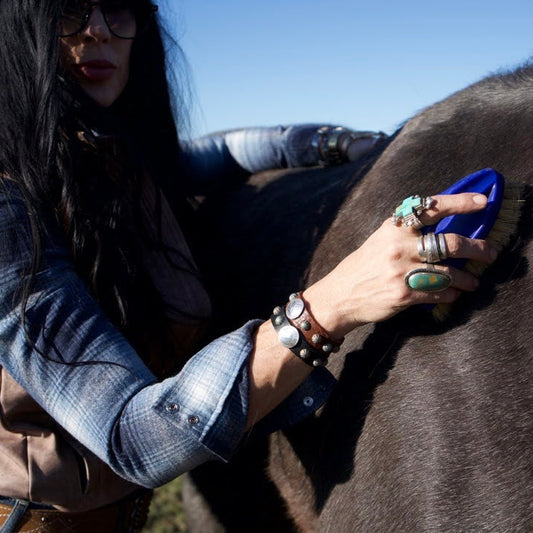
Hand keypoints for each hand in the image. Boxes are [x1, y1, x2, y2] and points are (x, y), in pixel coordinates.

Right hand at [303, 193, 496, 337]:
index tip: (482, 202)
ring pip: (450, 273)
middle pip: (450, 244)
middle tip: (490, 252)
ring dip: (467, 278)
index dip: (460, 203)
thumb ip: (409, 232)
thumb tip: (445, 230)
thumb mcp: (381, 239)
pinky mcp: (404, 294)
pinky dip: (451, 294)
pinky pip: (439, 293)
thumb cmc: (365, 265)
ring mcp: (402, 272)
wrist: (341, 294)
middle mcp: (399, 246)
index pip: (431, 208)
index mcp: (395, 228)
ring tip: (473, 281)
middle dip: (477, 249)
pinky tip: (453, 293)